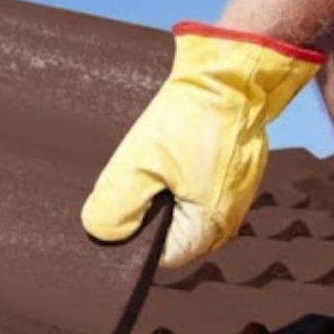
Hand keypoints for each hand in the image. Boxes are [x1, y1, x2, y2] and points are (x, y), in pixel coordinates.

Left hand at [82, 23, 324, 268]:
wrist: (230, 76)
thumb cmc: (191, 119)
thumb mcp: (140, 162)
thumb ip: (116, 205)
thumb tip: (102, 233)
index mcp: (208, 228)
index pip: (156, 257)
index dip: (130, 239)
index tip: (113, 211)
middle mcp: (225, 220)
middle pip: (168, 234)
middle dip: (142, 215)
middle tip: (124, 183)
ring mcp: (231, 197)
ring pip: (178, 209)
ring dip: (157, 192)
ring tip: (143, 166)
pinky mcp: (229, 174)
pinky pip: (192, 188)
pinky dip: (174, 176)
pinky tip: (161, 157)